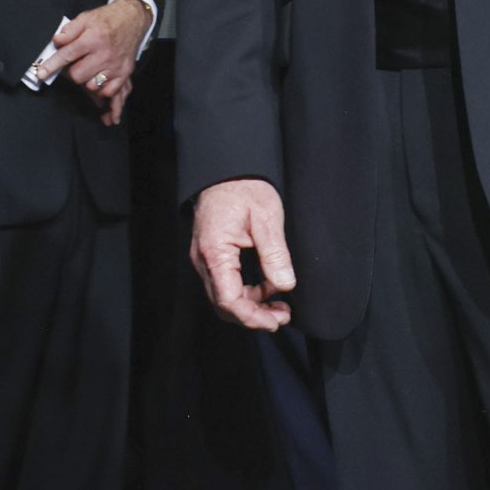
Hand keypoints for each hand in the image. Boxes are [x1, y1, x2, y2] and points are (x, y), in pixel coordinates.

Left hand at [38, 0, 150, 126]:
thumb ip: (70, 30)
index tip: (41, 73)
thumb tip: (57, 41)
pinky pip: (108, 91)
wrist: (132, 19)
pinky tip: (98, 78)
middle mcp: (104, 54)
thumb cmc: (106, 19)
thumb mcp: (86, 17)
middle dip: (71, 72)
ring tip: (87, 69)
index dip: (52, 65)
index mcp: (93, 39)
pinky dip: (101, 88)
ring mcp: (115, 65)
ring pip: (92, 86)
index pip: (67, 55)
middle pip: (78, 75)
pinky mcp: (124, 73)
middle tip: (73, 64)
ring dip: (86, 80)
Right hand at [191, 178, 296, 331]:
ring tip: (280, 305)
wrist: (226, 168)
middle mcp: (204, 259)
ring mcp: (205, 258)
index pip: (228, 300)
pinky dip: (247, 291)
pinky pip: (226, 283)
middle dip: (254, 316)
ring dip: (252, 306)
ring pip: (225, 296)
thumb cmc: (244, 187)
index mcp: (215, 252)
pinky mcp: (211, 255)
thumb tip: (285, 284)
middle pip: (224, 305)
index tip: (275, 321)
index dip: (252, 317)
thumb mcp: (266, 217)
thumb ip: (275, 253)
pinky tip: (268, 286)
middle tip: (282, 316)